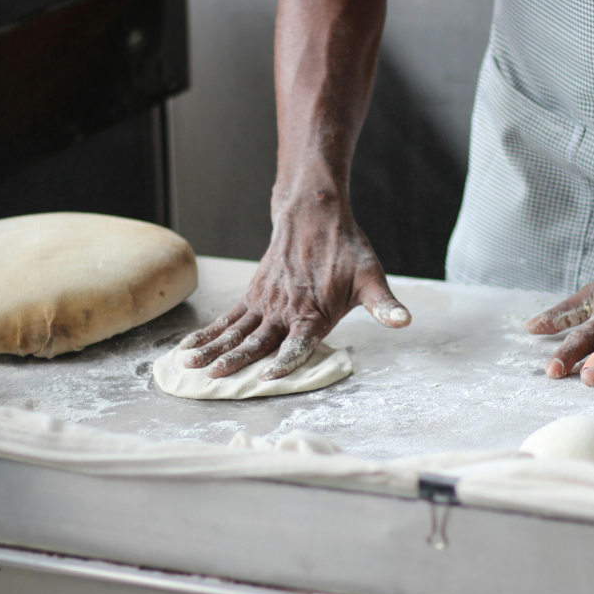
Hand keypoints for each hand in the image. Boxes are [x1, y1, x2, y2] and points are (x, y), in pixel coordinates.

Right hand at [179, 195, 409, 379]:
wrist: (314, 215)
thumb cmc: (347, 251)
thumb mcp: (371, 277)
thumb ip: (384, 305)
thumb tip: (404, 321)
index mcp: (314, 312)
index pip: (298, 342)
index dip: (285, 360)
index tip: (267, 376)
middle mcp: (285, 310)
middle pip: (257, 340)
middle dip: (235, 361)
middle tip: (214, 378)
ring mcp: (265, 302)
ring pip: (235, 331)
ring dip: (212, 349)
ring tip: (190, 366)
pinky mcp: (253, 295)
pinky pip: (227, 318)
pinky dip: (208, 333)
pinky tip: (189, 348)